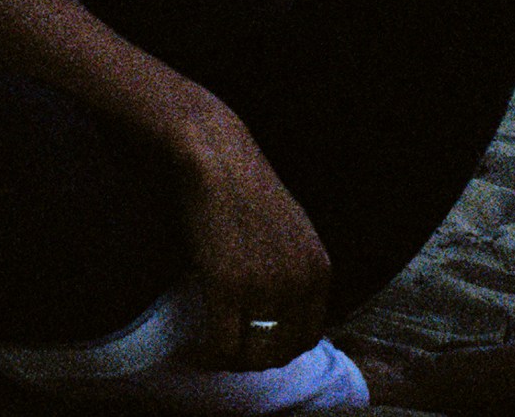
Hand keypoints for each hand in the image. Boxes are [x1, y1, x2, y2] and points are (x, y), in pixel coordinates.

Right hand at [172, 107, 331, 370]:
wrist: (215, 154)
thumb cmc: (244, 182)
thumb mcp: (291, 227)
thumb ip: (294, 267)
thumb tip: (279, 308)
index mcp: (319, 268)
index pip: (309, 333)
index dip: (281, 347)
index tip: (255, 345)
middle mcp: (300, 283)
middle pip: (283, 349)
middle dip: (256, 358)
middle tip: (229, 352)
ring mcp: (266, 287)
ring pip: (253, 353)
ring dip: (232, 359)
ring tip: (211, 350)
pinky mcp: (229, 287)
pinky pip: (224, 345)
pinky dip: (209, 355)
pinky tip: (195, 350)